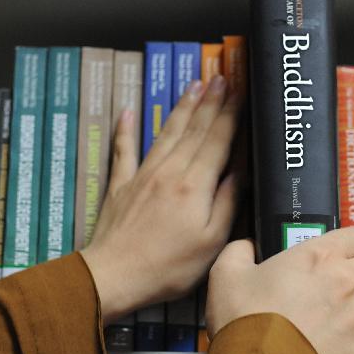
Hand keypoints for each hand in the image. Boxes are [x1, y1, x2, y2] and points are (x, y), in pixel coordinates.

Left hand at [81, 75, 243, 323]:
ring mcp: (143, 174)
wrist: (114, 275)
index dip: (230, 114)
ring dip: (181, 107)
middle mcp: (170, 170)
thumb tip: (239, 172)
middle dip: (210, 102)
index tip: (239, 92)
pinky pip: (124, 150)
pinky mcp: (121, 184)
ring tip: (193, 85)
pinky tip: (127, 111)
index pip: (218, 140)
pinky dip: (126, 129)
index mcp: (195, 184)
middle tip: (221, 77)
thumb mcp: (211, 242)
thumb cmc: (168, 266)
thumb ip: (226, 202)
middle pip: (194, 129)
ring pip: (166, 132)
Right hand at [205, 228, 353, 353]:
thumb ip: (239, 250)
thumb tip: (245, 246)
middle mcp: (347, 280)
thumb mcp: (227, 274)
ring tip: (344, 311)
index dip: (349, 242)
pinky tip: (341, 338)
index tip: (340, 251)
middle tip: (353, 274)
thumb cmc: (248, 324)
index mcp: (318, 256)